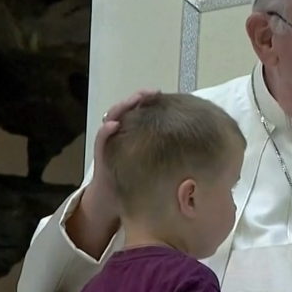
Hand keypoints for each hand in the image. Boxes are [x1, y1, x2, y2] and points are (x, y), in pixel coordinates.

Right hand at [83, 89, 161, 213]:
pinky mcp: (101, 153)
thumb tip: (190, 141)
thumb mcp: (153, 160)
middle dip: (139, 98)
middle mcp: (118, 132)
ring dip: (123, 107)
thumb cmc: (135, 179)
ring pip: (112, 117)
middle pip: (126, 109)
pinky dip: (106, 130)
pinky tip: (114, 124)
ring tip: (135, 99)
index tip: (163, 94)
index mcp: (131, 132)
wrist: (113, 199)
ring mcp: (108, 141)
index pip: (139, 111)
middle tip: (153, 92)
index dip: (149, 101)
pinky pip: (102, 138)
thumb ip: (164, 148)